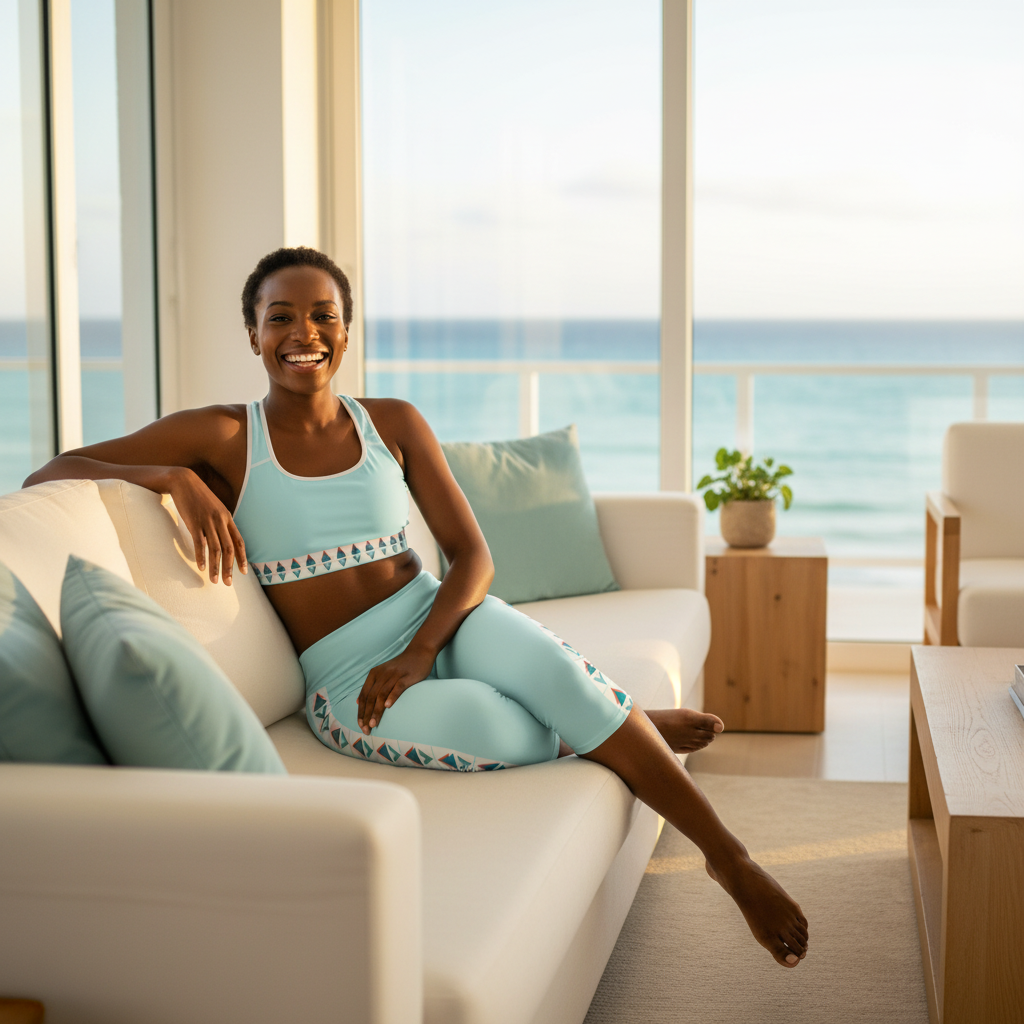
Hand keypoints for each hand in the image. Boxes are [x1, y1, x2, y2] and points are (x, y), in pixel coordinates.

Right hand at [168, 468, 247, 585]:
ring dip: (215, 567)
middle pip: (229, 548)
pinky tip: (201, 567)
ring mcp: (208, 521)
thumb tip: (223, 540)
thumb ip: (220, 523)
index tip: (243, 572)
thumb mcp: (215, 509)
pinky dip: (201, 556)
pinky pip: (200, 543)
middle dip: (229, 568)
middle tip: (228, 583)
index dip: (242, 558)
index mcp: (228, 518)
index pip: (239, 541)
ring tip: (214, 580)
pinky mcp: (194, 522)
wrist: (184, 481)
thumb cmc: (199, 497)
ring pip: (215, 548)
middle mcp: (220, 521)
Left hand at [357, 645, 436, 733]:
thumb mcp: (382, 673)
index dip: (361, 711)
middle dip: (367, 714)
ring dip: (376, 710)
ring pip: (381, 695)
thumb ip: (371, 686)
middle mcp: (381, 674)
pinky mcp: (406, 676)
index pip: (364, 695)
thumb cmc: (401, 666)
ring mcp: (394, 675)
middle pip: (371, 697)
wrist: (419, 652)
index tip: (360, 725)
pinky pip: (397, 688)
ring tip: (374, 723)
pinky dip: (391, 697)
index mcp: (374, 674)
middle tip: (366, 729)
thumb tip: (358, 701)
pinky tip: (387, 706)